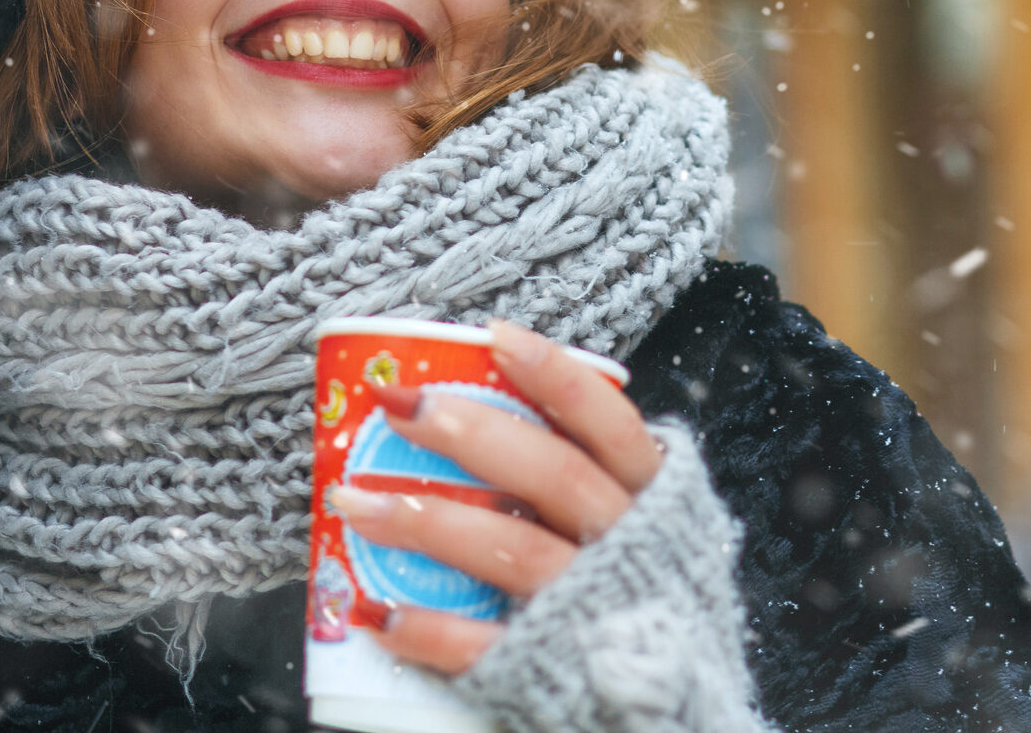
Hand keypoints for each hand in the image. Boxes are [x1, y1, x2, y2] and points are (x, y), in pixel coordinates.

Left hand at [325, 320, 662, 675]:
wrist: (676, 714)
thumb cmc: (644, 596)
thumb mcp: (647, 527)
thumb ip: (596, 476)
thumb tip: (503, 403)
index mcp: (653, 501)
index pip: (610, 425)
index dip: (557, 377)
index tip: (497, 337)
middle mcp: (627, 547)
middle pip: (552, 476)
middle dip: (473, 434)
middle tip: (401, 407)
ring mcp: (589, 610)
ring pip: (509, 551)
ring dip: (426, 520)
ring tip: (354, 499)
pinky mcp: (551, 670)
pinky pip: (485, 647)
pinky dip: (431, 630)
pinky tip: (379, 611)